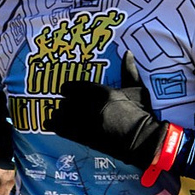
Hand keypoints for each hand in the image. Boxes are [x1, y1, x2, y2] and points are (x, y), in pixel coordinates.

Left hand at [46, 55, 163, 167]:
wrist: (143, 141)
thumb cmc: (142, 114)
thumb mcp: (137, 90)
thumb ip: (129, 71)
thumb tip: (128, 53)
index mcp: (101, 93)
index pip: (73, 87)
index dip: (68, 89)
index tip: (68, 90)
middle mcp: (90, 106)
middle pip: (65, 101)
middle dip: (65, 102)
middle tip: (67, 104)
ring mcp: (85, 123)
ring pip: (61, 114)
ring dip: (59, 113)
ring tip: (61, 114)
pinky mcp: (83, 138)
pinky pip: (60, 129)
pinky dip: (53, 125)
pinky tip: (51, 122)